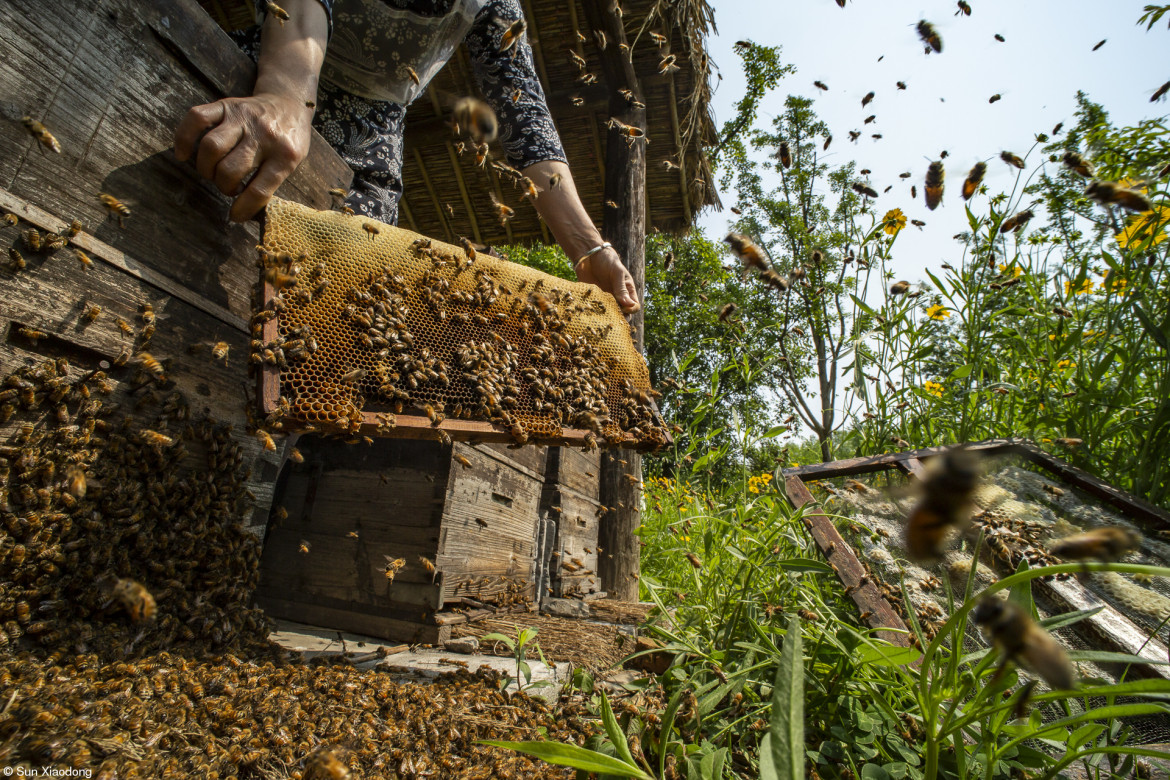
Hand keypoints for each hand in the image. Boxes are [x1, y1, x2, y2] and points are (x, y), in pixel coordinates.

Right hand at [174, 93, 312, 221]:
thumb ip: (271, 182)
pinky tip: (183, 154)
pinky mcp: (226, 105)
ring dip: (206, 168)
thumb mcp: (293, 163)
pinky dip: (184, 137)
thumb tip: (244, 211)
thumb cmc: (289, 140)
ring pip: (211, 147)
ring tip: (213, 173)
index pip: (260, 189)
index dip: (243, 208)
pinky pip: (196, 118)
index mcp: (285, 155)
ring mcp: (243, 118)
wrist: (289, 102)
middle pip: (230, 169)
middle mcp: (263, 135)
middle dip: (223, 186)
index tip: (235, 215)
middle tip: (228, 187)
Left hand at [576, 246, 639, 313]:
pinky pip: (595, 311)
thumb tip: (630, 305)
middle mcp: (618, 298)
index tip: (623, 308)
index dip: (630, 310)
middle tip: (612, 317)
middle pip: (623, 315)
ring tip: (601, 317)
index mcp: (628, 291)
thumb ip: (621, 288)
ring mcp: (605, 300)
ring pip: (609, 315)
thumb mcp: (616, 273)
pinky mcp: (593, 300)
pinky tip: (590, 312)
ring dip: (606, 318)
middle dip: (619, 318)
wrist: (589, 255)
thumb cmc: (607, 261)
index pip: (634, 306)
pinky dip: (593, 314)